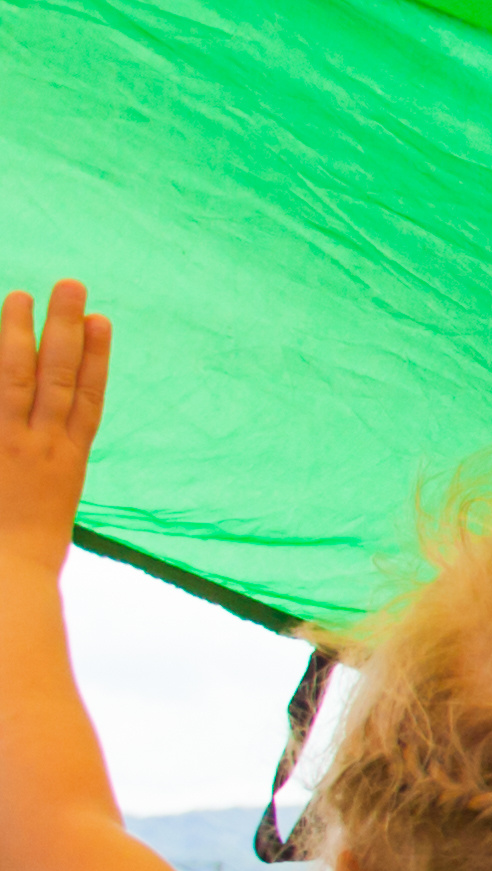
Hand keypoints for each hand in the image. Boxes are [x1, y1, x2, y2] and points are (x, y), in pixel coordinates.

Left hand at [0, 281, 106, 575]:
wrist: (5, 585)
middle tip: (70, 285)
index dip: (98, 358)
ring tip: (22, 296)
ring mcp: (10, 446)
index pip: (89, 400)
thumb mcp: (45, 521)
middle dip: (65, 329)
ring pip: (19, 378)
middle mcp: (42, 447)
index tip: (104, 322)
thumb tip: (50, 462)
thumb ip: (46, 481)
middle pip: (58, 376)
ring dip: (23, 334)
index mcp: (65, 465)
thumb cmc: (20, 563)